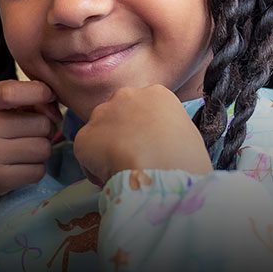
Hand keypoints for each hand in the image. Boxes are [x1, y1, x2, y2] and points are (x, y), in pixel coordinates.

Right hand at [0, 80, 61, 210]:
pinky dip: (35, 168)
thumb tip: (56, 114)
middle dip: (44, 128)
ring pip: (44, 148)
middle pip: (42, 124)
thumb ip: (29, 98)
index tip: (47, 96)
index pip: (13, 91)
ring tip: (24, 148)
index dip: (40, 92)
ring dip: (41, 149)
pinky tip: (20, 164)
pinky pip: (38, 170)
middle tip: (30, 131)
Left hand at [73, 85, 210, 185]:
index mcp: (155, 94)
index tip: (148, 147)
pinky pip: (86, 154)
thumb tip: (158, 142)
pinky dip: (94, 168)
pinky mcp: (84, 136)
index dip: (144, 130)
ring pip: (100, 133)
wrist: (162, 174)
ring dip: (106, 150)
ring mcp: (102, 114)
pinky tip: (111, 178)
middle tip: (133, 158)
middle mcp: (126, 95)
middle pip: (118, 115)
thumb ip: (167, 128)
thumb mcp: (188, 135)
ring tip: (122, 170)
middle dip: (121, 135)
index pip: (143, 108)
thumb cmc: (185, 160)